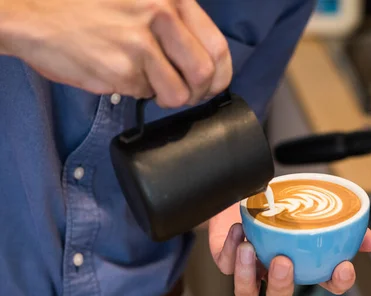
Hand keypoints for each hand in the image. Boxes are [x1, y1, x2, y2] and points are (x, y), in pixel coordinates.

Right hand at [0, 0, 231, 107]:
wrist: (36, 15)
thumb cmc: (88, 9)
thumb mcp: (139, 1)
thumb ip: (174, 24)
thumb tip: (205, 60)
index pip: (218, 46)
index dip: (219, 74)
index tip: (210, 84)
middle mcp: (162, 16)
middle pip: (206, 73)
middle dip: (198, 92)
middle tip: (183, 92)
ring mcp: (142, 44)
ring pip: (180, 93)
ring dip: (168, 97)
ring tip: (149, 83)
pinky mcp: (123, 70)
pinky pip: (148, 95)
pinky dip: (139, 92)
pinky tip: (121, 74)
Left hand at [209, 204, 370, 295]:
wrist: (247, 190)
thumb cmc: (282, 203)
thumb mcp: (314, 206)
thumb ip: (342, 222)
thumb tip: (370, 242)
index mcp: (303, 263)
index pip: (326, 283)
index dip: (337, 283)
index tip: (343, 267)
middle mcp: (276, 271)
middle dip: (282, 284)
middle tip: (283, 261)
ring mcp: (250, 268)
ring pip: (247, 293)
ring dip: (247, 275)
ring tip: (250, 249)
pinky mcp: (226, 259)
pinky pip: (226, 264)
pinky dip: (230, 249)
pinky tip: (238, 231)